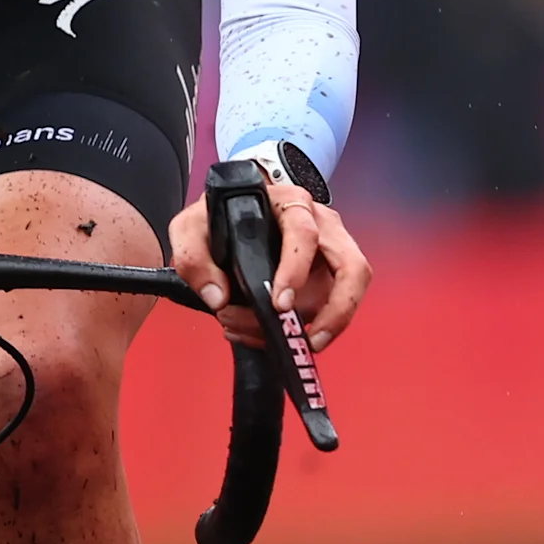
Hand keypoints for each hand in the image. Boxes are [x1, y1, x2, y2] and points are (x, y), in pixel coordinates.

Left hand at [167, 174, 372, 353]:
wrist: (232, 213)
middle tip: (309, 340)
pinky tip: (264, 336)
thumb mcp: (191, 227)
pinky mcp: (328, 276)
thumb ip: (193, 257)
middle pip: (352, 269)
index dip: (295, 270)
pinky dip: (301, 328)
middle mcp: (321, 226)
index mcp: (290, 204)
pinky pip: (328, 307)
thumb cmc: (219, 216)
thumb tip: (218, 298)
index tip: (279, 303)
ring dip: (311, 324)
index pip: (305, 234)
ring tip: (267, 339)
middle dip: (336, 310)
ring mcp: (330, 252)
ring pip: (341, 294)